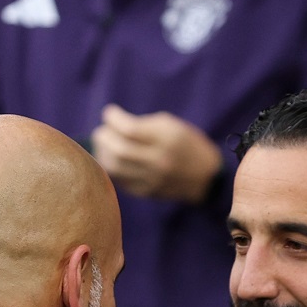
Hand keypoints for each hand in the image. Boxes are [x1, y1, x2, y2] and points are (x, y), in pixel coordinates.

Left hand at [91, 104, 223, 202]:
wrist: (205, 176)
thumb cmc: (186, 143)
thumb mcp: (171, 125)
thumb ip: (143, 124)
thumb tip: (113, 125)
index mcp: (167, 139)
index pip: (130, 130)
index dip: (113, 119)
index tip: (109, 113)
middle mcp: (160, 160)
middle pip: (120, 150)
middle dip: (104, 137)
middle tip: (101, 131)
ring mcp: (153, 179)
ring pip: (115, 168)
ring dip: (103, 154)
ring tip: (103, 145)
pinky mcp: (147, 192)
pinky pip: (120, 181)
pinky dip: (111, 168)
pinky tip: (112, 160)